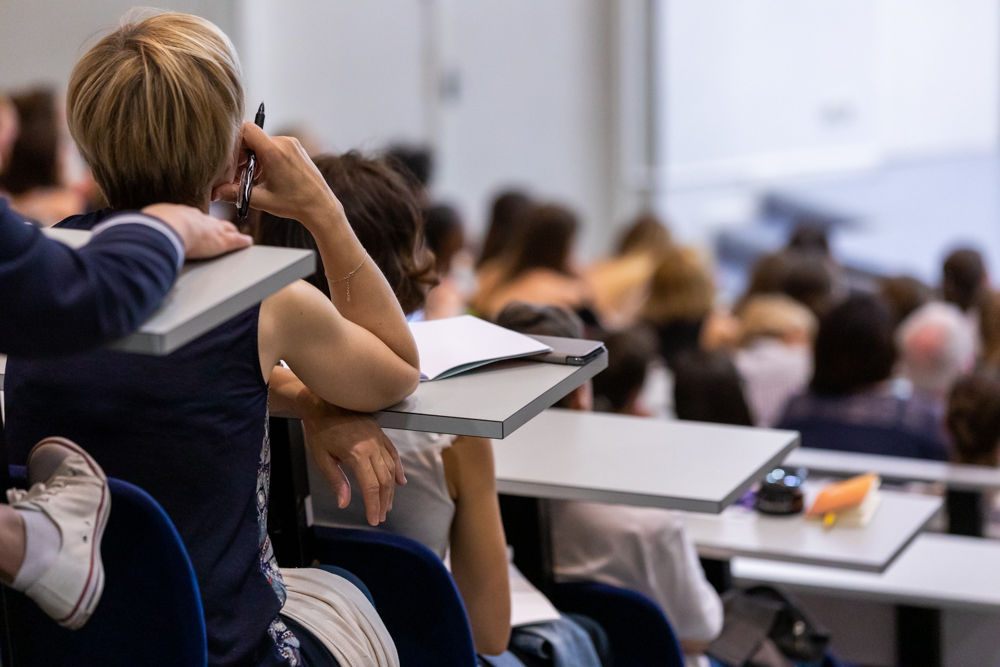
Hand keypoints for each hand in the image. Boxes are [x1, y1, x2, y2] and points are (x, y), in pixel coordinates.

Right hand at [142, 204, 251, 259]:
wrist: (166, 228)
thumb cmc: (152, 227)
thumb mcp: (147, 224)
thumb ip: (144, 228)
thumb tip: (128, 232)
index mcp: (180, 213)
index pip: (191, 217)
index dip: (195, 222)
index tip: (196, 224)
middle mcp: (198, 218)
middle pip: (211, 221)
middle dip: (216, 224)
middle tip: (220, 227)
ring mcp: (212, 229)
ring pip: (225, 229)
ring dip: (230, 232)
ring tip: (235, 233)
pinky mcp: (222, 241)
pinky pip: (236, 240)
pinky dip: (242, 242)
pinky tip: (248, 242)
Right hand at [211, 122, 343, 227]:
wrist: (321, 207)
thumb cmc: (295, 204)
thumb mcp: (262, 200)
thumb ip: (235, 193)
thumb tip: (214, 193)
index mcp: (274, 152)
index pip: (246, 129)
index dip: (235, 142)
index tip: (233, 161)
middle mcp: (284, 142)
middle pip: (253, 137)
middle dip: (242, 154)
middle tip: (239, 174)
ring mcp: (292, 144)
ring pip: (263, 142)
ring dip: (253, 157)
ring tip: (253, 177)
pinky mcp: (297, 148)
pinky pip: (274, 145)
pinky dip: (265, 157)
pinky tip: (265, 175)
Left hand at [300, 396, 405, 525]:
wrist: (323, 401)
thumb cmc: (318, 430)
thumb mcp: (322, 457)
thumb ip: (336, 480)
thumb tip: (344, 504)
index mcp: (357, 454)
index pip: (371, 486)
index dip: (373, 505)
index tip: (374, 520)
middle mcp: (372, 446)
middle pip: (384, 479)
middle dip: (383, 501)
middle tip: (381, 516)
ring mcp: (378, 439)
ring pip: (391, 468)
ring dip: (391, 489)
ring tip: (387, 504)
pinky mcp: (380, 433)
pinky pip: (393, 454)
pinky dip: (398, 469)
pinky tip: (400, 481)